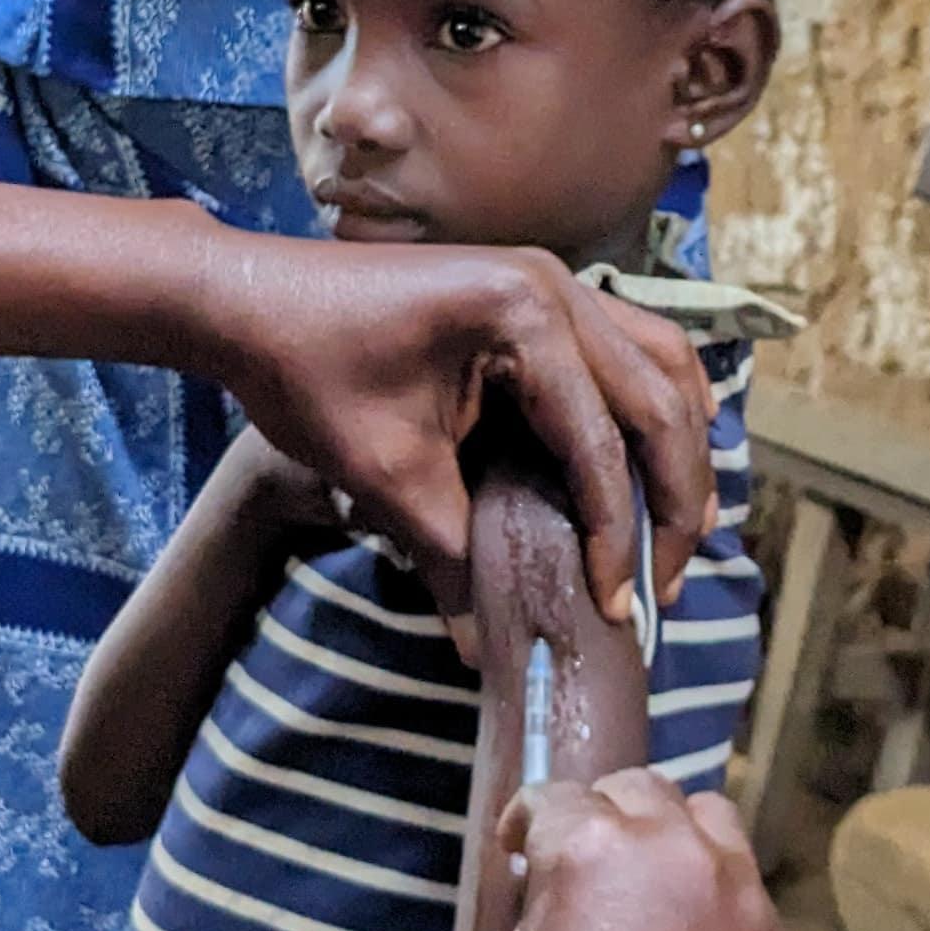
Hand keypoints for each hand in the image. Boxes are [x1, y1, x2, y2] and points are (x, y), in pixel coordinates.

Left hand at [189, 234, 711, 630]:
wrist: (249, 299)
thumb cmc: (308, 373)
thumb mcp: (383, 476)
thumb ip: (449, 560)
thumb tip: (489, 650)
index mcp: (525, 315)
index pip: (601, 442)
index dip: (615, 535)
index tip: (616, 608)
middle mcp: (559, 285)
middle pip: (662, 399)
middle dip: (675, 497)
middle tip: (667, 583)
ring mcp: (554, 280)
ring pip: (664, 363)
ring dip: (680, 446)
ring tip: (678, 530)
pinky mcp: (539, 294)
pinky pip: (631, 347)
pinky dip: (652, 407)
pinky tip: (648, 464)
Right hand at [428, 770, 785, 930]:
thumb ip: (534, 923)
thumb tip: (553, 912)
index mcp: (593, 853)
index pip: (555, 799)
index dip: (526, 827)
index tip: (519, 854)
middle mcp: (679, 857)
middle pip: (640, 793)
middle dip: (602, 819)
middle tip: (578, 872)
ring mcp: (743, 905)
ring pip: (709, 822)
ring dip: (671, 841)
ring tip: (644, 896)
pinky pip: (745, 891)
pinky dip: (713, 897)